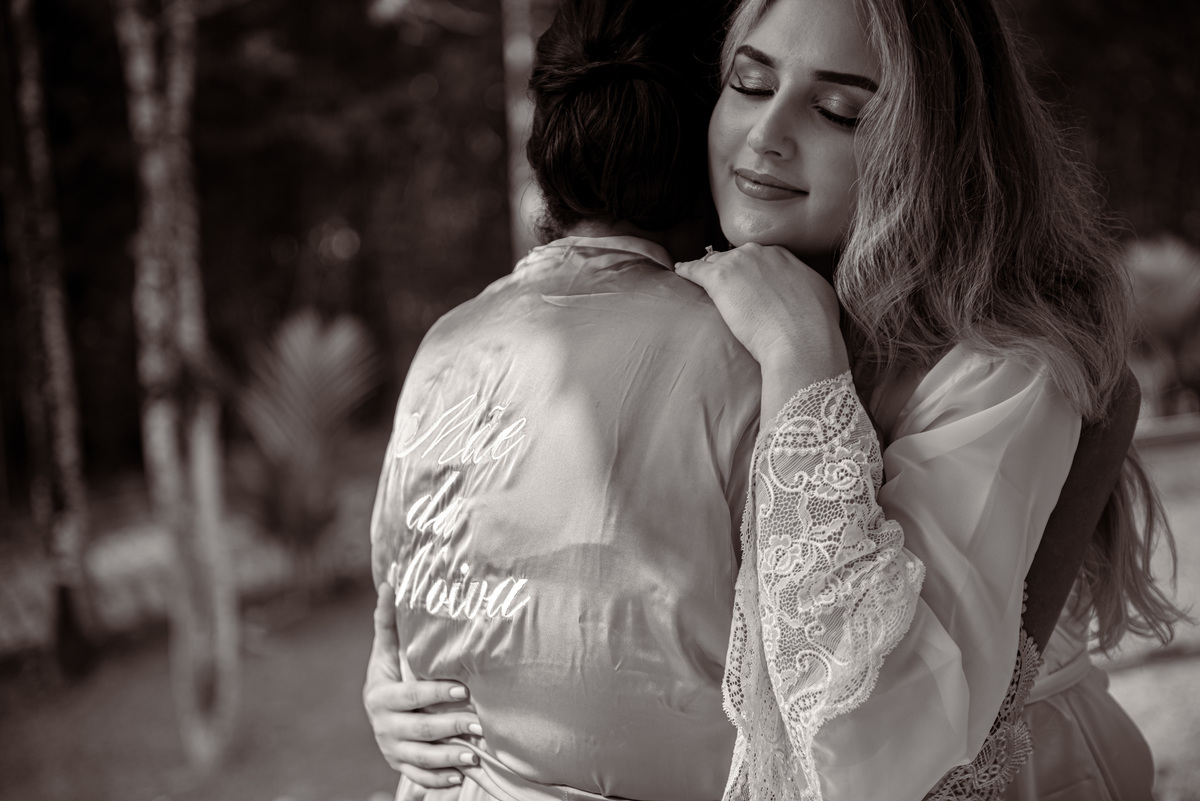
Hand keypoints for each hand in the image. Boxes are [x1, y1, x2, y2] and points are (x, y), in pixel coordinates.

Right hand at [364, 582, 482, 787]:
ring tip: (475, 754)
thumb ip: (388, 622)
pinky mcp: (400, 765)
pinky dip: (439, 780)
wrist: (377, 710)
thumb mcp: (385, 650)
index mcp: (381, 695)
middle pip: (420, 729)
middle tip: (480, 724)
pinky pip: (419, 777)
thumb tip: (390, 583)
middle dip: (451, 727)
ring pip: (421, 757)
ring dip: (449, 758)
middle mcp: (383, 725)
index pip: (411, 696)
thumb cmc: (390, 673)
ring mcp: (391, 748)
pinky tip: (460, 776)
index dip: (436, 693)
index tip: (464, 689)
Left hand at [675, 243, 848, 418]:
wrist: (801, 340)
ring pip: (715, 262)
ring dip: (707, 270)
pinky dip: (686, 270)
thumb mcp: (818, 294)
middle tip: (723, 284)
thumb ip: (803, 285)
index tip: (746, 281)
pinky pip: (695, 269)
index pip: (758, 257)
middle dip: (729, 269)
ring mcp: (738, 263)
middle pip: (735, 257)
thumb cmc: (816, 325)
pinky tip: (679, 273)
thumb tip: (801, 289)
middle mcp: (759, 253)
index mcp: (782, 255)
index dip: (750, 270)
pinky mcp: (718, 279)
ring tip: (696, 276)